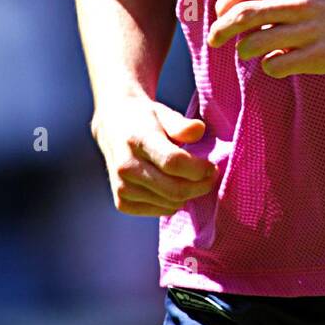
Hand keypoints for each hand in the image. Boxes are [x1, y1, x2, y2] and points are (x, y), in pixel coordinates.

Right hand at [91, 96, 216, 215]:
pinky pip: (159, 211)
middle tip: (210, 177)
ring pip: (169, 204)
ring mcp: (122, 187)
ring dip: (188, 195)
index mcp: (138, 140)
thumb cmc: (146, 120)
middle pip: (174, 189)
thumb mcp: (163, 113)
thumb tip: (199, 130)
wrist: (112, 127)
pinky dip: (173, 204)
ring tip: (192, 180)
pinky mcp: (121, 202)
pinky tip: (174, 188)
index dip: (199, 169)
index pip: (173, 162)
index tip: (212, 166)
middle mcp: (127, 166)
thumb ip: (181, 124)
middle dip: (200, 186)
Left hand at [207, 0, 324, 76]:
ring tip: (248, 52)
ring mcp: (309, 30)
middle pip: (242, 16)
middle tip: (214, 40)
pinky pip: (275, 65)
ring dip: (244, 50)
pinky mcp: (318, 56)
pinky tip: (277, 63)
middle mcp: (299, 2)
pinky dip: (269, 66)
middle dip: (220, 31)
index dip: (224, 4)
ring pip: (254, 43)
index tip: (221, 14)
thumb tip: (239, 7)